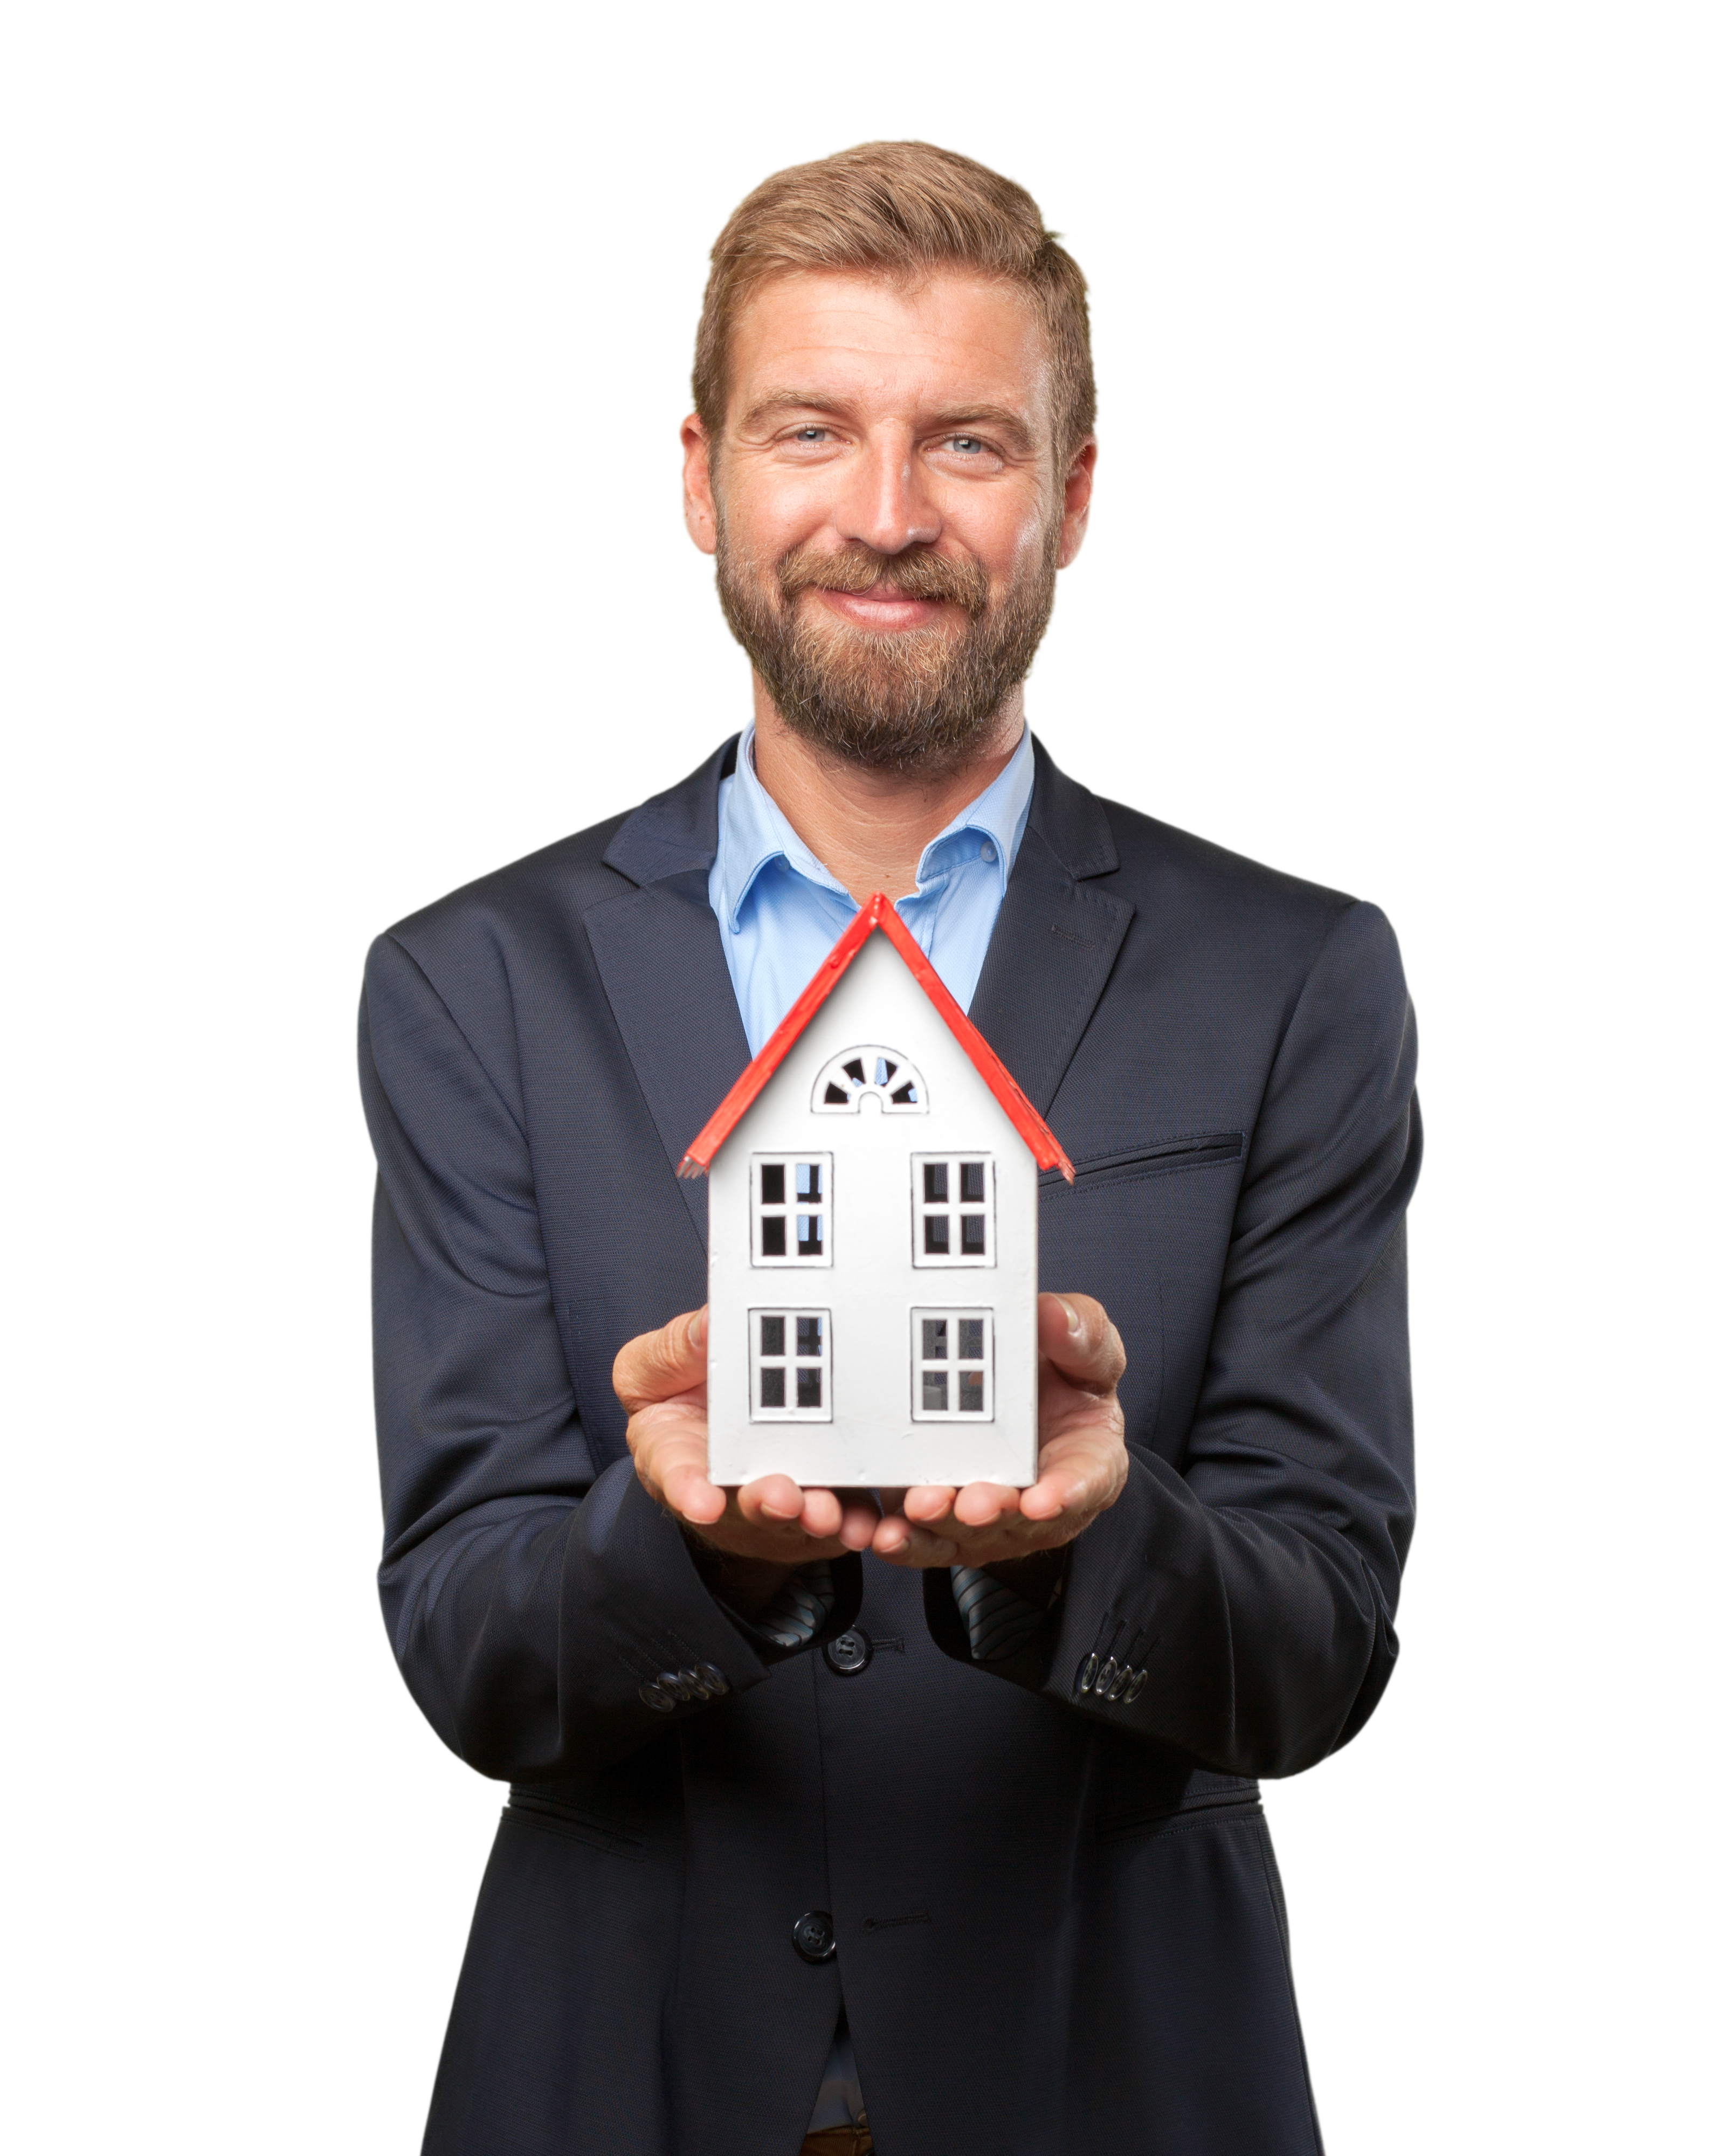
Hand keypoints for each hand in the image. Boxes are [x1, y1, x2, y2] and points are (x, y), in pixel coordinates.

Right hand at [613, 1308, 879, 1569]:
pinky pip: (842, 1515)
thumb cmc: (682, 1386)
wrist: (728, 1401)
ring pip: (797, 1516)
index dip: (688, 1491)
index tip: (703, 1503)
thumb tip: (712, 1319)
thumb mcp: (662, 1362)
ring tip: (827, 1511)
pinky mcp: (821, 1499)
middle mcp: (725, 1486)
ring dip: (815, 1516)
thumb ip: (680, 1348)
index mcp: (676, 1451)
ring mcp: (775, 1498)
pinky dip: (854, 1520)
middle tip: (783, 1497)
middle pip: (745, 1506)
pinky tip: (865, 1520)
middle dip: (766, 1504)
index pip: (676, 1474)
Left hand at [870, 1293, 1127, 1568]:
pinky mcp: (944, 1522)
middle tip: (972, 1504)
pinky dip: (905, 1540)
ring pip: (966, 1534)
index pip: (1086, 1481)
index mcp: (1087, 1460)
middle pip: (1017, 1518)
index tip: (1044, 1499)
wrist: (1024, 1398)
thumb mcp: (1086, 1350)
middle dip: (991, 1512)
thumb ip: (1081, 1336)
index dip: (1067, 1494)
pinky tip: (883, 1533)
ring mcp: (991, 1518)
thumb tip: (1054, 1315)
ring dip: (941, 1528)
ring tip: (920, 1509)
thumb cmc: (1063, 1380)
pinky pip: (925, 1539)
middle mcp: (1040, 1502)